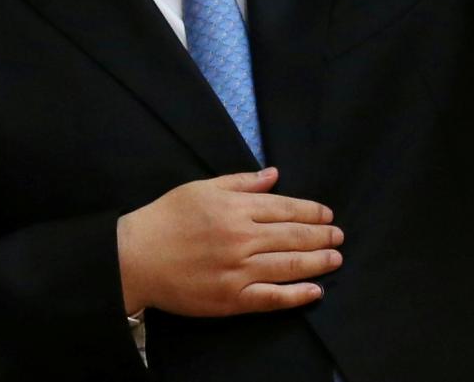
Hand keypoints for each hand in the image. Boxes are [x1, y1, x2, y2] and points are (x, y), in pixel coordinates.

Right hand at [115, 167, 342, 317]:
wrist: (135, 257)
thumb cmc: (166, 218)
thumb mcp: (201, 188)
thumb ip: (241, 182)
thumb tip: (274, 175)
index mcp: (235, 208)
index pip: (285, 208)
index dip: (311, 211)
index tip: (327, 215)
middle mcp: (242, 238)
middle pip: (293, 236)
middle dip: (320, 236)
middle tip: (338, 237)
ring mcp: (238, 270)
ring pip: (289, 265)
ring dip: (317, 262)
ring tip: (335, 259)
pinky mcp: (232, 298)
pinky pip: (272, 297)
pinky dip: (296, 295)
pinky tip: (315, 291)